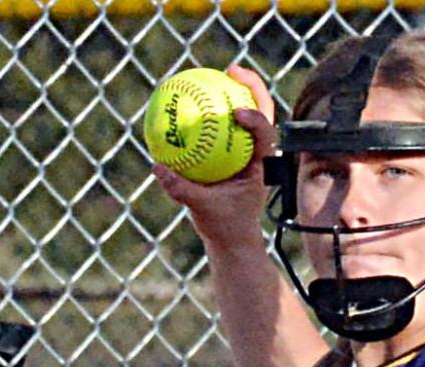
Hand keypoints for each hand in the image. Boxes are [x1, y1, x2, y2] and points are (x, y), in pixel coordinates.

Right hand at [150, 63, 277, 252]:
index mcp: (260, 166)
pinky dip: (210, 108)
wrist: (231, 239)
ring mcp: (247, 150)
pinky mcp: (234, 151)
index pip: (266, 135)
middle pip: (263, 110)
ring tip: (215, 71)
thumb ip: (181, 189)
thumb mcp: (202, 210)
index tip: (237, 112)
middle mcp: (257, 153)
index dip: (256, 118)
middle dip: (251, 85)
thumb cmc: (223, 226)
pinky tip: (192, 96)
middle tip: (231, 69)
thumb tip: (157, 167)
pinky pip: (223, 124)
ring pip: (245, 111)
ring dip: (233, 88)